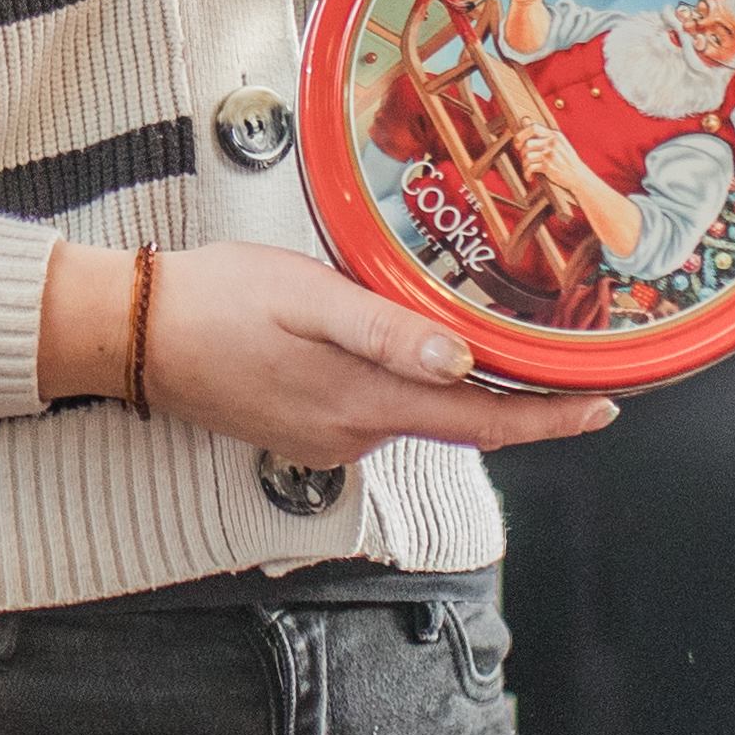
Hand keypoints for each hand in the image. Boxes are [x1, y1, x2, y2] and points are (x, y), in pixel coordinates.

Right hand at [36, 241, 610, 464]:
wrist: (131, 333)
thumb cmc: (212, 300)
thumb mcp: (305, 296)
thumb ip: (385, 331)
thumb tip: (459, 360)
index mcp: (361, 401)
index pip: (481, 421)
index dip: (550, 419)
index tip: (603, 408)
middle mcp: (352, 433)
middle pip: (459, 421)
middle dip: (522, 402)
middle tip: (574, 368)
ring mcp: (326, 438)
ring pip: (419, 415)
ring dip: (464, 389)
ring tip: (505, 347)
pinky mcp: (305, 430)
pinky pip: (378, 412)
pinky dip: (413, 388)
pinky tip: (415, 352)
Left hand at [511, 120, 633, 251]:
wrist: (579, 176)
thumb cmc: (567, 161)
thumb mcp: (559, 143)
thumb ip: (543, 134)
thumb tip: (524, 120)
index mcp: (555, 135)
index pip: (533, 127)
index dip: (521, 134)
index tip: (518, 143)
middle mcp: (553, 142)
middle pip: (527, 143)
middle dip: (522, 153)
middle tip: (523, 159)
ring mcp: (551, 154)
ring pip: (527, 155)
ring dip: (524, 164)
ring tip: (528, 169)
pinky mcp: (549, 166)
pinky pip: (530, 167)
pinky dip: (527, 173)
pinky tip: (530, 177)